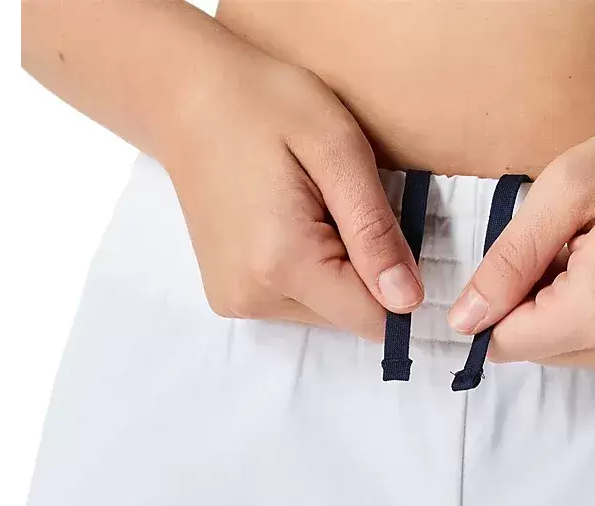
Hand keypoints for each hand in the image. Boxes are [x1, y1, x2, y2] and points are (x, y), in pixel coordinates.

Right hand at [167, 47, 422, 340]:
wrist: (186, 98)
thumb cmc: (264, 105)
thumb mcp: (339, 149)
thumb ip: (375, 231)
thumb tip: (408, 300)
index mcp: (283, 262)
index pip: (374, 319)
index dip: (398, 279)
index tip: (382, 225)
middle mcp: (253, 297)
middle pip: (350, 316)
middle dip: (364, 268)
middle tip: (336, 204)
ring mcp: (236, 301)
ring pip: (327, 310)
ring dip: (337, 267)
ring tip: (308, 207)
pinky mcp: (230, 297)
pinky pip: (298, 300)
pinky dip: (310, 268)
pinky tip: (289, 221)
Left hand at [447, 57, 594, 372]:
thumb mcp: (568, 190)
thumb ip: (508, 262)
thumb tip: (464, 320)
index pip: (507, 343)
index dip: (502, 300)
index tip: (530, 256)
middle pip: (546, 350)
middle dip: (543, 303)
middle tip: (579, 243)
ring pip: (587, 352)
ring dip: (582, 312)